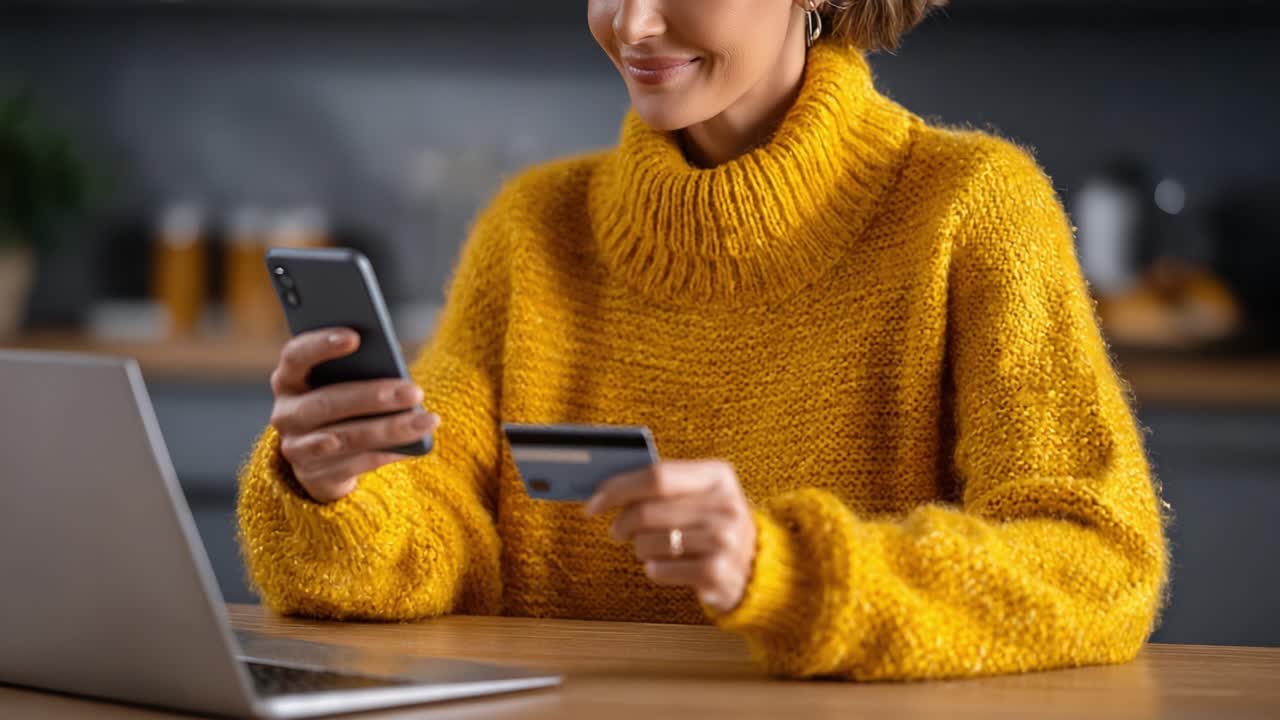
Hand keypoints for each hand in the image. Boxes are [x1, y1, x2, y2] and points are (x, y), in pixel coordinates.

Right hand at [268, 328, 440, 502]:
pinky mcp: (314, 478)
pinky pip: (354, 464)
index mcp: (288, 380)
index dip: (320, 346)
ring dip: (390, 429)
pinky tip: (415, 445)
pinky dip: (387, 453)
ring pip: (345, 438)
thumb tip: (392, 361)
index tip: (355, 337)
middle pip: (327, 402)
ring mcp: (297, 449)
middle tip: (414, 392)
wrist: (323, 461)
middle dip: (373, 397)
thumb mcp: (342, 384)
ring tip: (427, 420)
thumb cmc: (343, 405)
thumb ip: (357, 370)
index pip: (295, 356)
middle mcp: (286, 414)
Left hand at [585, 460, 756, 613]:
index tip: (593, 502)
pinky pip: (660, 570)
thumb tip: (605, 489)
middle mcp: (725, 505)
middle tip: (616, 530)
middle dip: (621, 522)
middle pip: (647, 511)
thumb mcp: (702, 495)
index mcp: (718, 476)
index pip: (657, 475)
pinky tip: (666, 567)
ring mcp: (724, 541)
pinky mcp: (718, 573)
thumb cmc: (714, 526)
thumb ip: (664, 486)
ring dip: (639, 548)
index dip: (618, 488)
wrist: (758, 568)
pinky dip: (654, 570)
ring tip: (651, 549)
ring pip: (649, 542)